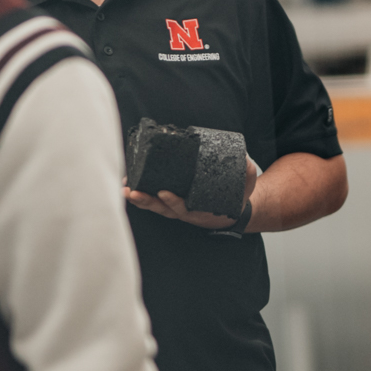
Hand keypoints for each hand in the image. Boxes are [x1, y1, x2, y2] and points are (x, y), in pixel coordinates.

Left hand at [124, 157, 260, 229]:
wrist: (231, 210)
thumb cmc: (235, 197)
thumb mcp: (245, 186)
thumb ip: (246, 172)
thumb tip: (244, 158)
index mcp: (201, 210)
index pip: (184, 209)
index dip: (173, 202)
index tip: (164, 193)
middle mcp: (185, 211)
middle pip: (162, 209)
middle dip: (146, 201)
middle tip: (133, 191)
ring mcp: (176, 208)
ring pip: (154, 206)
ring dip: (138, 198)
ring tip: (125, 188)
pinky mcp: (169, 202)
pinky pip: (152, 201)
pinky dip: (140, 195)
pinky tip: (127, 185)